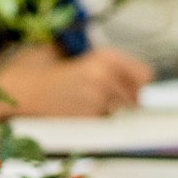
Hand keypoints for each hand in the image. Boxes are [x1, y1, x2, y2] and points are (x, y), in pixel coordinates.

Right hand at [0, 45, 151, 116]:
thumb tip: (148, 85)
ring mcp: (98, 96)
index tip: (133, 88)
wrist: (30, 89)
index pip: (146, 75)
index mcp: (107, 56)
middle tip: (103, 96)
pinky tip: (81, 110)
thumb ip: (121, 70)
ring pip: (123, 111)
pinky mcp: (89, 115)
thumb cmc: (62, 75)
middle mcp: (105, 74)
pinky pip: (106, 122)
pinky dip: (98, 119)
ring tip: (89, 101)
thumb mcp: (93, 62)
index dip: (139, 84)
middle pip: (138, 97)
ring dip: (113, 111)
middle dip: (127, 100)